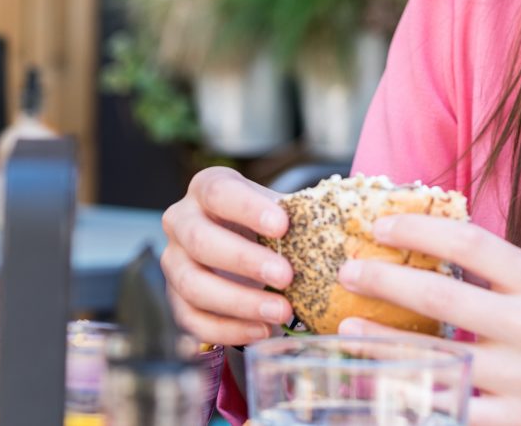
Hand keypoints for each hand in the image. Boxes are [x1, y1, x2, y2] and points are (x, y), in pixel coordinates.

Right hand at [159, 167, 294, 346]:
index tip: (282, 226)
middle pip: (199, 240)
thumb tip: (347, 227)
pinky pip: (192, 320)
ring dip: (239, 302)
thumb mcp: (278, 211)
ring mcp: (173, 262)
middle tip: (286, 276)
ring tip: (282, 313)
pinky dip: (228, 330)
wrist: (240, 249)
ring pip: (192, 284)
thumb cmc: (264, 227)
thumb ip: (302, 214)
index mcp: (207, 189)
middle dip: (244, 260)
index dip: (248, 209)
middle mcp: (181, 221)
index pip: (219, 192)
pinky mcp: (175, 299)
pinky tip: (262, 330)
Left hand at [336, 215, 520, 425]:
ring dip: (388, 346)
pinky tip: (381, 390)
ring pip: (442, 361)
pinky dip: (415, 400)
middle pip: (448, 299)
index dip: (421, 228)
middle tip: (347, 272)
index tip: (377, 223)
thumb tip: (419, 237)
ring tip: (349, 332)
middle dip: (389, 281)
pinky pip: (455, 412)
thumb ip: (495, 274)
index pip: (474, 244)